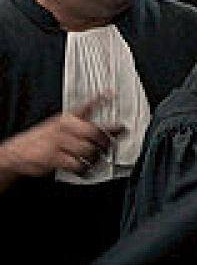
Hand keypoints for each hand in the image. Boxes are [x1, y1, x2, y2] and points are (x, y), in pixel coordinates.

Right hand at [0, 98, 121, 181]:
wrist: (17, 152)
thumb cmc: (43, 139)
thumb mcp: (60, 125)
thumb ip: (84, 120)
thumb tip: (109, 118)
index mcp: (67, 118)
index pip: (86, 106)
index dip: (99, 99)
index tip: (110, 94)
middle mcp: (63, 127)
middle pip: (94, 132)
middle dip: (105, 142)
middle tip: (108, 148)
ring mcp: (57, 142)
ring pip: (88, 150)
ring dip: (95, 159)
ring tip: (95, 161)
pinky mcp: (52, 157)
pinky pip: (76, 165)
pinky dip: (83, 170)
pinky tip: (84, 170)